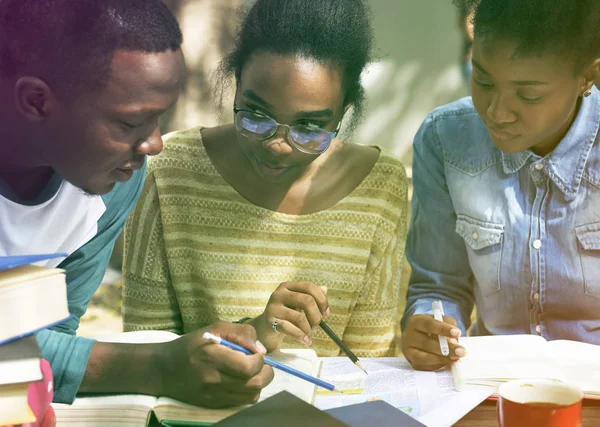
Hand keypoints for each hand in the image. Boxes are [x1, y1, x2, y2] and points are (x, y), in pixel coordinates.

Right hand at [157, 322, 274, 407]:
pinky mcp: (214, 404)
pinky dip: (248, 392)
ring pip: (251, 396)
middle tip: (259, 363)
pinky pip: (241, 402)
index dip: (260, 359)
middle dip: (265, 372)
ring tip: (251, 371)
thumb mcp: (214, 328)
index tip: (256, 352)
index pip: (248, 367)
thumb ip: (240, 333)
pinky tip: (241, 381)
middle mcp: (213, 380)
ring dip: (258, 383)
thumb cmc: (191, 345)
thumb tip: (261, 349)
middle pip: (254, 384)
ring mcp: (214, 395)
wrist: (163, 369)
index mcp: (212, 357)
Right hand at [251, 281, 329, 351]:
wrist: (265, 328)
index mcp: (288, 286)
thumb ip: (311, 296)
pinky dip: (300, 336)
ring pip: (299, 317)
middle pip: (307, 300)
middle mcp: (279, 294)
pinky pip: (289, 328)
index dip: (322, 300)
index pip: (309, 287)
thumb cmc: (286, 315)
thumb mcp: (297, 304)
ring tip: (309, 335)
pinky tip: (305, 341)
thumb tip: (325, 289)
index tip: (326, 314)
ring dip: (309, 329)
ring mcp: (273, 307)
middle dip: (316, 316)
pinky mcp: (270, 321)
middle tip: (317, 326)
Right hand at [401, 314, 465, 370]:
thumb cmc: (434, 328)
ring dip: (442, 359)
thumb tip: (454, 341)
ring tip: (455, 359)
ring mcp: (408, 351)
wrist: (421, 337)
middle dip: (446, 348)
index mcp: (415, 322)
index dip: (443, 329)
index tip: (457, 333)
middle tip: (461, 351)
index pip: (428, 324)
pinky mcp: (411, 363)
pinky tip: (447, 363)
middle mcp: (408, 336)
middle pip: (426, 343)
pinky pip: (424, 367)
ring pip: (423, 357)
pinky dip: (437, 366)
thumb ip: (449, 326)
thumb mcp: (442, 321)